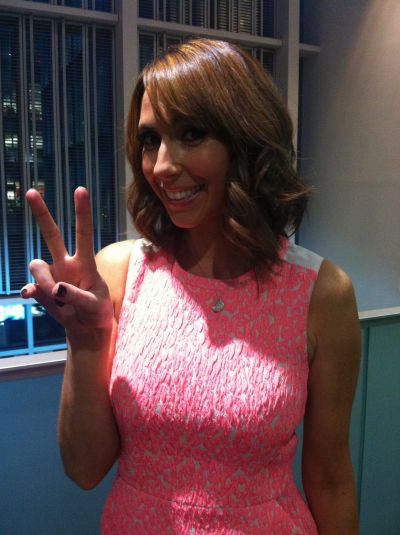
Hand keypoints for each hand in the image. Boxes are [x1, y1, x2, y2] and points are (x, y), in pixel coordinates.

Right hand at [21, 187, 113, 335]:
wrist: (87, 329)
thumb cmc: (98, 313)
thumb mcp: (96, 306)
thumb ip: (77, 297)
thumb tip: (55, 288)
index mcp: (85, 264)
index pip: (83, 233)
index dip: (82, 212)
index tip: (80, 189)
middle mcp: (67, 265)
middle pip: (52, 235)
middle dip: (41, 214)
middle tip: (32, 192)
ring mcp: (53, 276)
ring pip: (37, 266)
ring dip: (43, 280)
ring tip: (56, 297)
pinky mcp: (42, 291)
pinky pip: (30, 286)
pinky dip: (30, 291)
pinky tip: (29, 295)